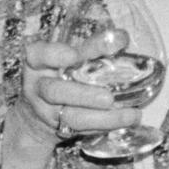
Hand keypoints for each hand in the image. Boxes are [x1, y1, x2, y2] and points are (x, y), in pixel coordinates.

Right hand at [5, 33, 143, 150]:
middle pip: (54, 91)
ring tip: (131, 114)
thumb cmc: (61, 72)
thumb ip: (91, 47)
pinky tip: (127, 121)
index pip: (39, 55)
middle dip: (83, 95)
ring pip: (72, 117)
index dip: (55, 55)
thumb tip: (120, 37)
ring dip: (103, 118)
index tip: (74, 55)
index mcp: (37, 62)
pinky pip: (83, 130)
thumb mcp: (69, 56)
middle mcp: (38, 87)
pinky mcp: (60, 128)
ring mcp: (47, 111)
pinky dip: (106, 126)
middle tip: (108, 97)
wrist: (38, 111)